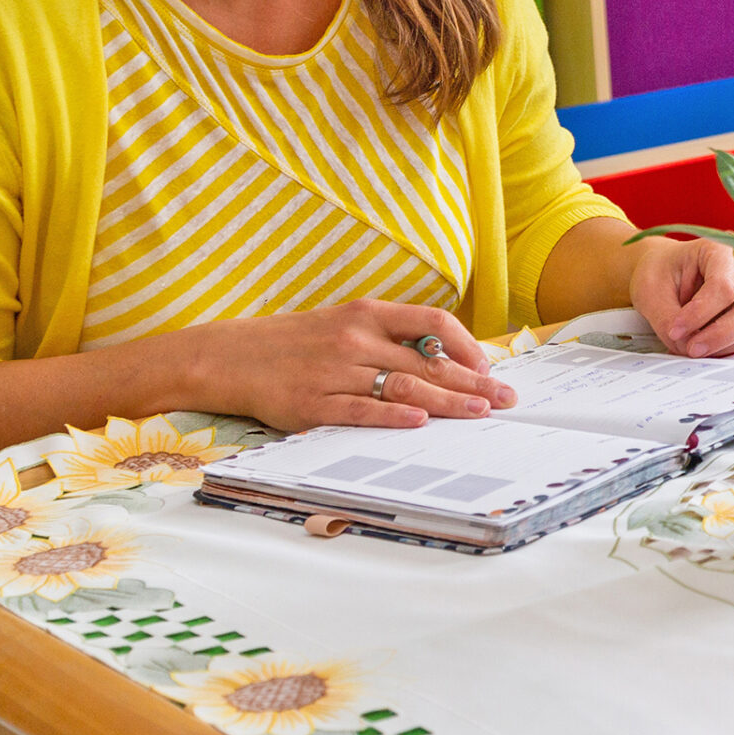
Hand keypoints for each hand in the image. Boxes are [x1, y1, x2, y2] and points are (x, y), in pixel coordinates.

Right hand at [180, 301, 515, 431]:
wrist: (228, 356)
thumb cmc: (297, 343)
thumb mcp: (344, 324)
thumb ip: (391, 338)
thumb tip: (447, 359)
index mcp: (366, 314)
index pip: (432, 322)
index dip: (466, 345)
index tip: (489, 367)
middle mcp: (354, 339)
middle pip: (426, 360)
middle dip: (472, 382)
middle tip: (505, 399)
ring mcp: (332, 371)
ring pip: (401, 385)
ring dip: (446, 401)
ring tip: (478, 413)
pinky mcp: (312, 404)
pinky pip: (359, 410)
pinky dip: (391, 415)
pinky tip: (419, 420)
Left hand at [631, 237, 733, 357]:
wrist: (668, 274)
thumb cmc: (662, 273)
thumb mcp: (652, 291)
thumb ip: (668, 319)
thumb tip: (685, 345)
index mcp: (721, 250)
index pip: (723, 286)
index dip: (699, 314)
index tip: (675, 330)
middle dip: (721, 335)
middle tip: (692, 349)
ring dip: (722, 344)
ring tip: (692, 344)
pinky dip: (726, 347)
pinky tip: (705, 342)